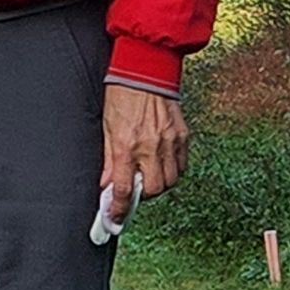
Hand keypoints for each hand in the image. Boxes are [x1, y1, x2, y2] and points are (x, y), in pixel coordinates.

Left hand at [97, 79, 190, 233]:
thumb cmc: (122, 93)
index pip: (122, 189)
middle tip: (133, 188)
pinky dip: (173, 170)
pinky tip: (162, 162)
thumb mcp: (106, 125)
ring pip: (170, 181)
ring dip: (157, 183)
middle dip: (141, 195)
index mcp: (126, 144)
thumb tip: (107, 184)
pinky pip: (182, 165)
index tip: (114, 221)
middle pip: (152, 190)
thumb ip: (108, 158)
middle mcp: (150, 146)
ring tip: (147, 173)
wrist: (145, 68)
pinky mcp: (183, 135)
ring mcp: (170, 142)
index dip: (117, 210)